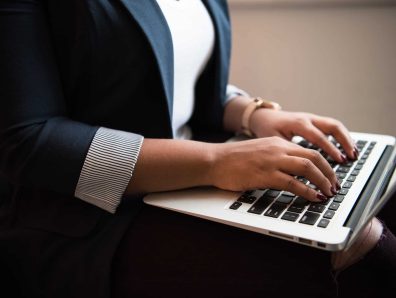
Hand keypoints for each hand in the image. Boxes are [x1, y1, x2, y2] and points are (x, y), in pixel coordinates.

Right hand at [209, 137, 338, 201]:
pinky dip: (307, 191)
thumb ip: (277, 157)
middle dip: (329, 173)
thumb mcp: (260, 151)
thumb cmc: (234, 159)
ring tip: (329, 193)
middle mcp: (278, 149)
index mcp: (278, 143)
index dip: (325, 164)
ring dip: (323, 181)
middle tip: (335, 186)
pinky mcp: (265, 175)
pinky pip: (293, 183)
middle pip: (314, 157)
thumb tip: (294, 171)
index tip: (331, 176)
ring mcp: (272, 161)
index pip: (310, 150)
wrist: (215, 160)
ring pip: (307, 168)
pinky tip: (314, 198)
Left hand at [250, 109, 357, 163]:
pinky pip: (331, 127)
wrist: (263, 117)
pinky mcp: (314, 121)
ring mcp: (312, 118)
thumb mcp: (274, 141)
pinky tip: (346, 148)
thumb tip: (299, 172)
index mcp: (297, 124)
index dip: (330, 149)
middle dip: (344, 142)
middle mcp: (307, 119)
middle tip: (352, 157)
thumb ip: (287, 153)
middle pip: (332, 126)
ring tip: (354, 154)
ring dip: (346, 139)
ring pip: (335, 125)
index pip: (318, 137)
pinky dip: (341, 137)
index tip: (340, 160)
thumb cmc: (266, 130)